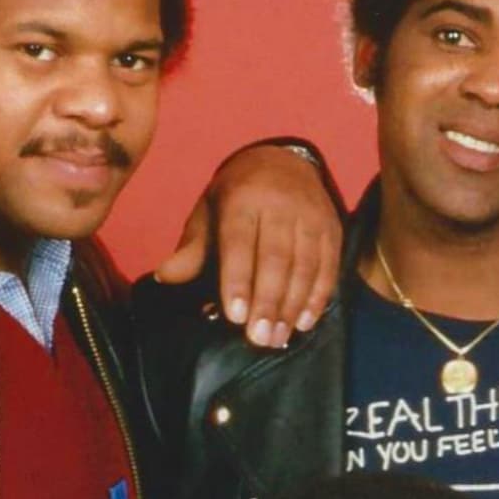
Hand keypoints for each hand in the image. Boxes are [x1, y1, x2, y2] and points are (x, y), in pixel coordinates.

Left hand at [154, 144, 340, 348]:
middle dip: (268, 302)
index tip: (236, 316)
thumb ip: (193, 247)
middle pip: (275, 259)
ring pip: (304, 266)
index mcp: (242, 199)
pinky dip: (318, 296)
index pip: (239, 243)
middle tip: (260, 338)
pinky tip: (306, 321)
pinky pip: (328, 265)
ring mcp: (310, 216)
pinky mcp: (332, 228)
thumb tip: (166, 275)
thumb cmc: (237, 196)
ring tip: (279, 338)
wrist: (284, 160)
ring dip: (293, 306)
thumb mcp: (209, 211)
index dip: (238, 280)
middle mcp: (279, 205)